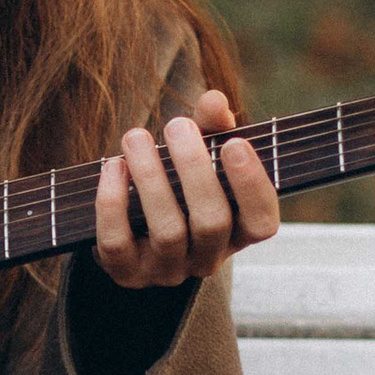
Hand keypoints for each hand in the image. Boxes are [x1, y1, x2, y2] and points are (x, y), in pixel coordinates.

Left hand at [91, 90, 279, 291]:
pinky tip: (113, 166)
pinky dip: (113, 203)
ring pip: (168, 232)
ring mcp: (167, 270)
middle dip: (194, 169)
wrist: (130, 229)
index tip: (234, 143)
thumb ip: (211, 128)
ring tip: (136, 136)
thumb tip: (214, 100)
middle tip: (177, 124)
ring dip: (151, 179)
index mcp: (237, 233)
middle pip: (212, 222)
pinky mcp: (126, 273)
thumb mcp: (201, 155)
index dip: (252, 186)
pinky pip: (119, 244)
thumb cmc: (177, 184)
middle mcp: (207, 259)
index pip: (261, 222)